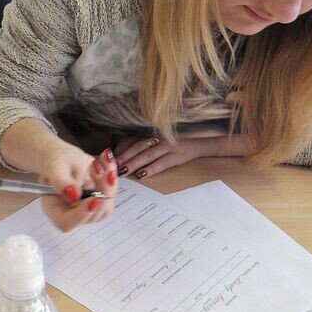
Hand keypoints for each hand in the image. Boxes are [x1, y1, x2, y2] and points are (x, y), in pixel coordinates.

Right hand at [37, 143, 116, 231]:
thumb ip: (61, 181)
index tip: (94, 199)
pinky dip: (111, 177)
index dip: (81, 215)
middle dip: (101, 193)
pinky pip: (111, 194)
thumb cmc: (56, 161)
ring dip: (108, 184)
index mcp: (54, 208)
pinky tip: (105, 162)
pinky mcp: (99, 201)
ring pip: (106, 207)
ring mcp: (87, 209)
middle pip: (92, 216)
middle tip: (100, 170)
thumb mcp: (55, 166)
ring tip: (100, 163)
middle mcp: (71, 212)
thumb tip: (73, 196)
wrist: (65, 156)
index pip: (66, 223)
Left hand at [114, 132, 235, 179]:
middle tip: (111, 166)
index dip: (122, 151)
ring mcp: (169, 147)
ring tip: (122, 171)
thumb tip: (128, 160)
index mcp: (155, 137)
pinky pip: (162, 163)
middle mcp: (160, 139)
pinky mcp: (178, 156)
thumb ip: (148, 150)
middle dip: (124, 157)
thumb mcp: (163, 145)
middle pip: (138, 148)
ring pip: (147, 155)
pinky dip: (151, 169)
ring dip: (134, 163)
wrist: (202, 145)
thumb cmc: (178, 148)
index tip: (109, 159)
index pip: (135, 143)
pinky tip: (142, 175)